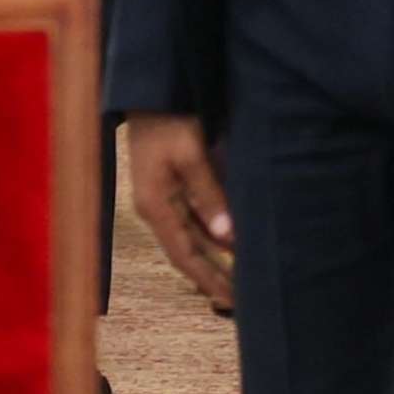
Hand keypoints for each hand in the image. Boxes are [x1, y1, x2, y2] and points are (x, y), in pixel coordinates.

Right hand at [125, 114, 235, 307]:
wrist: (151, 91)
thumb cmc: (168, 120)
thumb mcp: (190, 155)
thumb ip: (209, 195)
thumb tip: (228, 238)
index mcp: (156, 207)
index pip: (184, 256)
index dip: (208, 280)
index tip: (232, 302)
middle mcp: (158, 209)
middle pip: (188, 253)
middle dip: (214, 278)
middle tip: (242, 301)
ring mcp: (165, 199)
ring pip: (193, 239)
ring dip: (215, 259)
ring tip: (242, 279)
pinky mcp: (173, 187)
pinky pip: (195, 221)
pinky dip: (214, 237)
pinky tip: (231, 246)